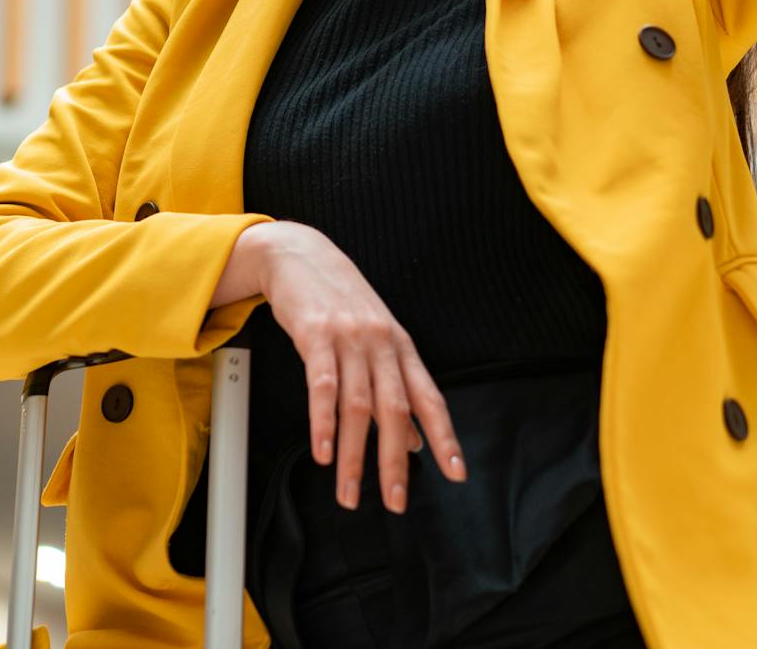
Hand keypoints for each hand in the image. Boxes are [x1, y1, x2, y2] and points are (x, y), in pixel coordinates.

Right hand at [238, 220, 467, 512]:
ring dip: (353, 456)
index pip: (430, 398)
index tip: (456, 473)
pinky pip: (321, 386)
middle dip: (395, 461)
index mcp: (401, 348)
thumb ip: (396, 388)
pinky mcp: (316, 335)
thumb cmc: (339, 301)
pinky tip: (321, 452)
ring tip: (349, 493)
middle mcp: (381, 344)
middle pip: (395, 410)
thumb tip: (416, 439)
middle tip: (395, 501)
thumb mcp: (377, 341)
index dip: (445, 436)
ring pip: (357, 406)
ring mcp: (349, 339)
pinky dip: (322, 423)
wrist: (300, 255)